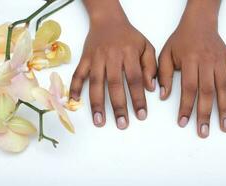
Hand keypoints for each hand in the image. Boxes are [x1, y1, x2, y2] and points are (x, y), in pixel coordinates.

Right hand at [70, 1, 155, 129]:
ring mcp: (96, 58)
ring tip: (99, 121)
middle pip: (115, 84)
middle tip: (121, 124)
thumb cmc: (129, 36)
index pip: (135, 80)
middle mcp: (112, 57)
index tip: (141, 115)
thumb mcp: (147, 46)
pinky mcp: (84, 58)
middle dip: (118, 106)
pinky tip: (74, 101)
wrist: (108, 20)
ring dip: (96, 103)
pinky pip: (78, 74)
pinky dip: (75, 87)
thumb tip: (151, 88)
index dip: (138, 99)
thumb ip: (150, 66)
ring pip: (96, 82)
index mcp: (129, 54)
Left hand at [158, 1, 225, 137]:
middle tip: (204, 132)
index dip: (186, 106)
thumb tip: (163, 96)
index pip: (189, 88)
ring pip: (225, 88)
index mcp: (190, 60)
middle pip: (208, 91)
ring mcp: (220, 62)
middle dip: (206, 114)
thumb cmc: (180, 41)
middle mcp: (207, 62)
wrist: (199, 24)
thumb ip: (164, 75)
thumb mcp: (166, 54)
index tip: (183, 122)